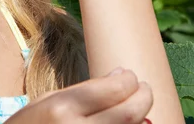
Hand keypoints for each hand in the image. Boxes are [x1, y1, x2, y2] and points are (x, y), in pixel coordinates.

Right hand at [6, 69, 152, 122]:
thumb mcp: (48, 101)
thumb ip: (86, 90)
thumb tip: (123, 75)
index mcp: (63, 109)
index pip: (113, 89)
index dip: (129, 81)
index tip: (132, 77)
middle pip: (129, 113)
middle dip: (143, 98)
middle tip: (144, 90)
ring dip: (140, 118)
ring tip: (136, 108)